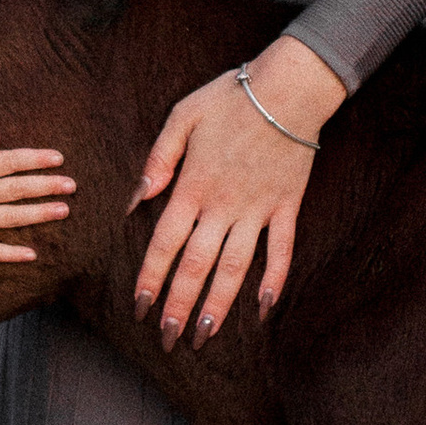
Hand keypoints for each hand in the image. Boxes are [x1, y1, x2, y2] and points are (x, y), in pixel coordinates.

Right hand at [0, 129, 74, 263]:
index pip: (12, 161)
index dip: (37, 159)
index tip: (59, 158)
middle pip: (19, 189)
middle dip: (48, 186)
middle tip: (72, 185)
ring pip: (13, 218)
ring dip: (39, 214)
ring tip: (63, 212)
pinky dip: (11, 254)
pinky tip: (31, 256)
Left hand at [131, 37, 343, 347]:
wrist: (289, 87)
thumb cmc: (231, 97)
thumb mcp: (182, 117)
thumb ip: (158, 160)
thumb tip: (136, 201)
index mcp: (193, 186)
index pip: (165, 243)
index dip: (151, 278)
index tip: (140, 308)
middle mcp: (224, 205)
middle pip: (197, 265)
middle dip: (179, 305)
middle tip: (168, 338)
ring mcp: (258, 209)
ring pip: (236, 268)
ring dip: (219, 304)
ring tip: (205, 333)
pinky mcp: (286, 207)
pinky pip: (282, 250)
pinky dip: (274, 280)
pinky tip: (264, 308)